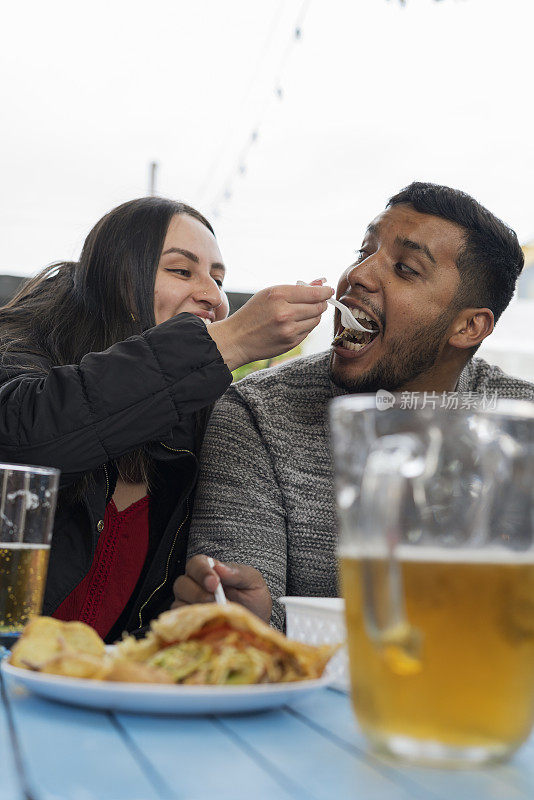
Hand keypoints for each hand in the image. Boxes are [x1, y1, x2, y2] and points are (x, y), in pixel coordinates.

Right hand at [172, 555, 272, 622]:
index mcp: (210, 570)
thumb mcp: (253, 583)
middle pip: (182, 583)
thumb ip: (238, 574)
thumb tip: (219, 568)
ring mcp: (188, 604)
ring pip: (178, 602)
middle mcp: (195, 585)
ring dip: (196, 608)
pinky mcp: (187, 622)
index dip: (202, 572)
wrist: (254, 628)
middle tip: (215, 601)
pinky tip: (207, 623)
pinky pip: (181, 621)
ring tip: (215, 614)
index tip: (214, 583)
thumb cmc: (253, 601)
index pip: (196, 564)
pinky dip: (192, 622)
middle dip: (198, 592)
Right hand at [206, 280, 333, 370]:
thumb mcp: (269, 294)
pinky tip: (293, 324)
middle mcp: (285, 312)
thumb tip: (321, 282)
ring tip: (300, 313)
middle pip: (318, 306)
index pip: (314, 293)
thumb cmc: (252, 313)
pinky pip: (308, 331)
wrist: (236, 339)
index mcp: (278, 295)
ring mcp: (289, 330)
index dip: (325, 291)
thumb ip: (296, 288)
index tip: (328, 291)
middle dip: (320, 303)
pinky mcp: (291, 343)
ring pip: (316, 320)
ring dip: (313, 315)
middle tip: (316, 301)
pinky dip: (305, 326)